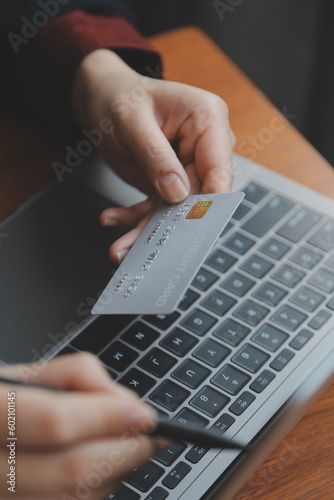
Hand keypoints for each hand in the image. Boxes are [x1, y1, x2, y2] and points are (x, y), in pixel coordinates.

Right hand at [0, 352, 157, 499]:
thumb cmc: (4, 401)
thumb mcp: (27, 374)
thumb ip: (76, 373)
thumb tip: (121, 400)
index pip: (56, 422)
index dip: (107, 419)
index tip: (144, 414)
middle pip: (73, 471)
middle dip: (125, 451)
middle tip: (151, 435)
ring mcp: (3, 498)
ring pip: (76, 498)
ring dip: (115, 472)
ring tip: (126, 447)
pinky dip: (98, 488)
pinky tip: (102, 467)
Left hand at [73, 49, 234, 262]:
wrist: (101, 99)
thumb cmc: (119, 97)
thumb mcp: (132, 122)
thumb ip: (156, 157)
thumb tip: (178, 193)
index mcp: (207, 119)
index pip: (219, 168)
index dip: (210, 201)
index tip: (192, 227)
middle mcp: (202, 146)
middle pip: (197, 195)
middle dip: (169, 224)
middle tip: (145, 246)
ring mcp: (186, 166)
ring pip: (175, 208)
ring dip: (146, 228)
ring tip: (121, 248)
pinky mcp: (169, 181)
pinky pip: (156, 207)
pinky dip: (134, 217)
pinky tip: (113, 218)